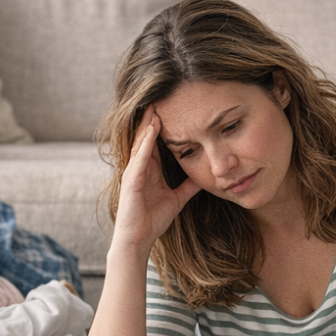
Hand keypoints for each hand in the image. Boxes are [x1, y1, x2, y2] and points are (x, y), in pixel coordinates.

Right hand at [114, 108, 200, 252]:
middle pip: (146, 136)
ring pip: (141, 142)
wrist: (138, 240)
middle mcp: (140, 167)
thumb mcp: (177, 199)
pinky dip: (145, 142)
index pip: (156, 142)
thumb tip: (205, 177)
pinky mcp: (131, 180)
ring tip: (156, 105)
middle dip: (153, 117)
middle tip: (162, 95)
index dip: (164, 125)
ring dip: (148, 124)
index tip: (174, 108)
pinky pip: (139, 157)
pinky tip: (152, 129)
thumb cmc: (152, 220)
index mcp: (149, 169)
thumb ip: (188, 186)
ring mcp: (133, 172)